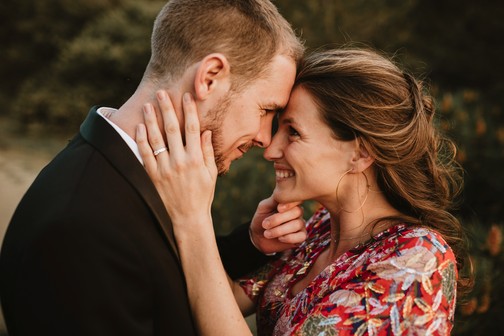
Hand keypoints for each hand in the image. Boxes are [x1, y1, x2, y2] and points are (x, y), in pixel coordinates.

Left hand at [136, 90, 217, 226]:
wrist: (188, 218)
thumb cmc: (202, 195)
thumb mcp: (211, 174)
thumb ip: (206, 152)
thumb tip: (205, 132)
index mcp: (196, 159)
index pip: (192, 129)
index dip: (189, 111)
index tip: (186, 97)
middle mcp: (179, 162)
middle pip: (172, 129)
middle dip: (166, 109)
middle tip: (161, 93)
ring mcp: (164, 169)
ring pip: (156, 139)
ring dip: (151, 120)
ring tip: (147, 105)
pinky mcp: (153, 176)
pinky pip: (145, 154)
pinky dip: (141, 140)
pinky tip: (140, 127)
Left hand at [249, 196, 306, 254]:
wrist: (258, 237)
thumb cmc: (261, 219)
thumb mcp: (264, 207)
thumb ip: (274, 200)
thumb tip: (283, 191)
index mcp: (290, 202)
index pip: (296, 199)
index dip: (289, 204)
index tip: (278, 209)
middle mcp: (297, 212)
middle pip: (297, 212)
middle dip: (279, 219)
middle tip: (265, 224)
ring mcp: (301, 224)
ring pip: (298, 224)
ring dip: (280, 230)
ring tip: (267, 233)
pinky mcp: (301, 236)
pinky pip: (302, 236)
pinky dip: (289, 238)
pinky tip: (279, 238)